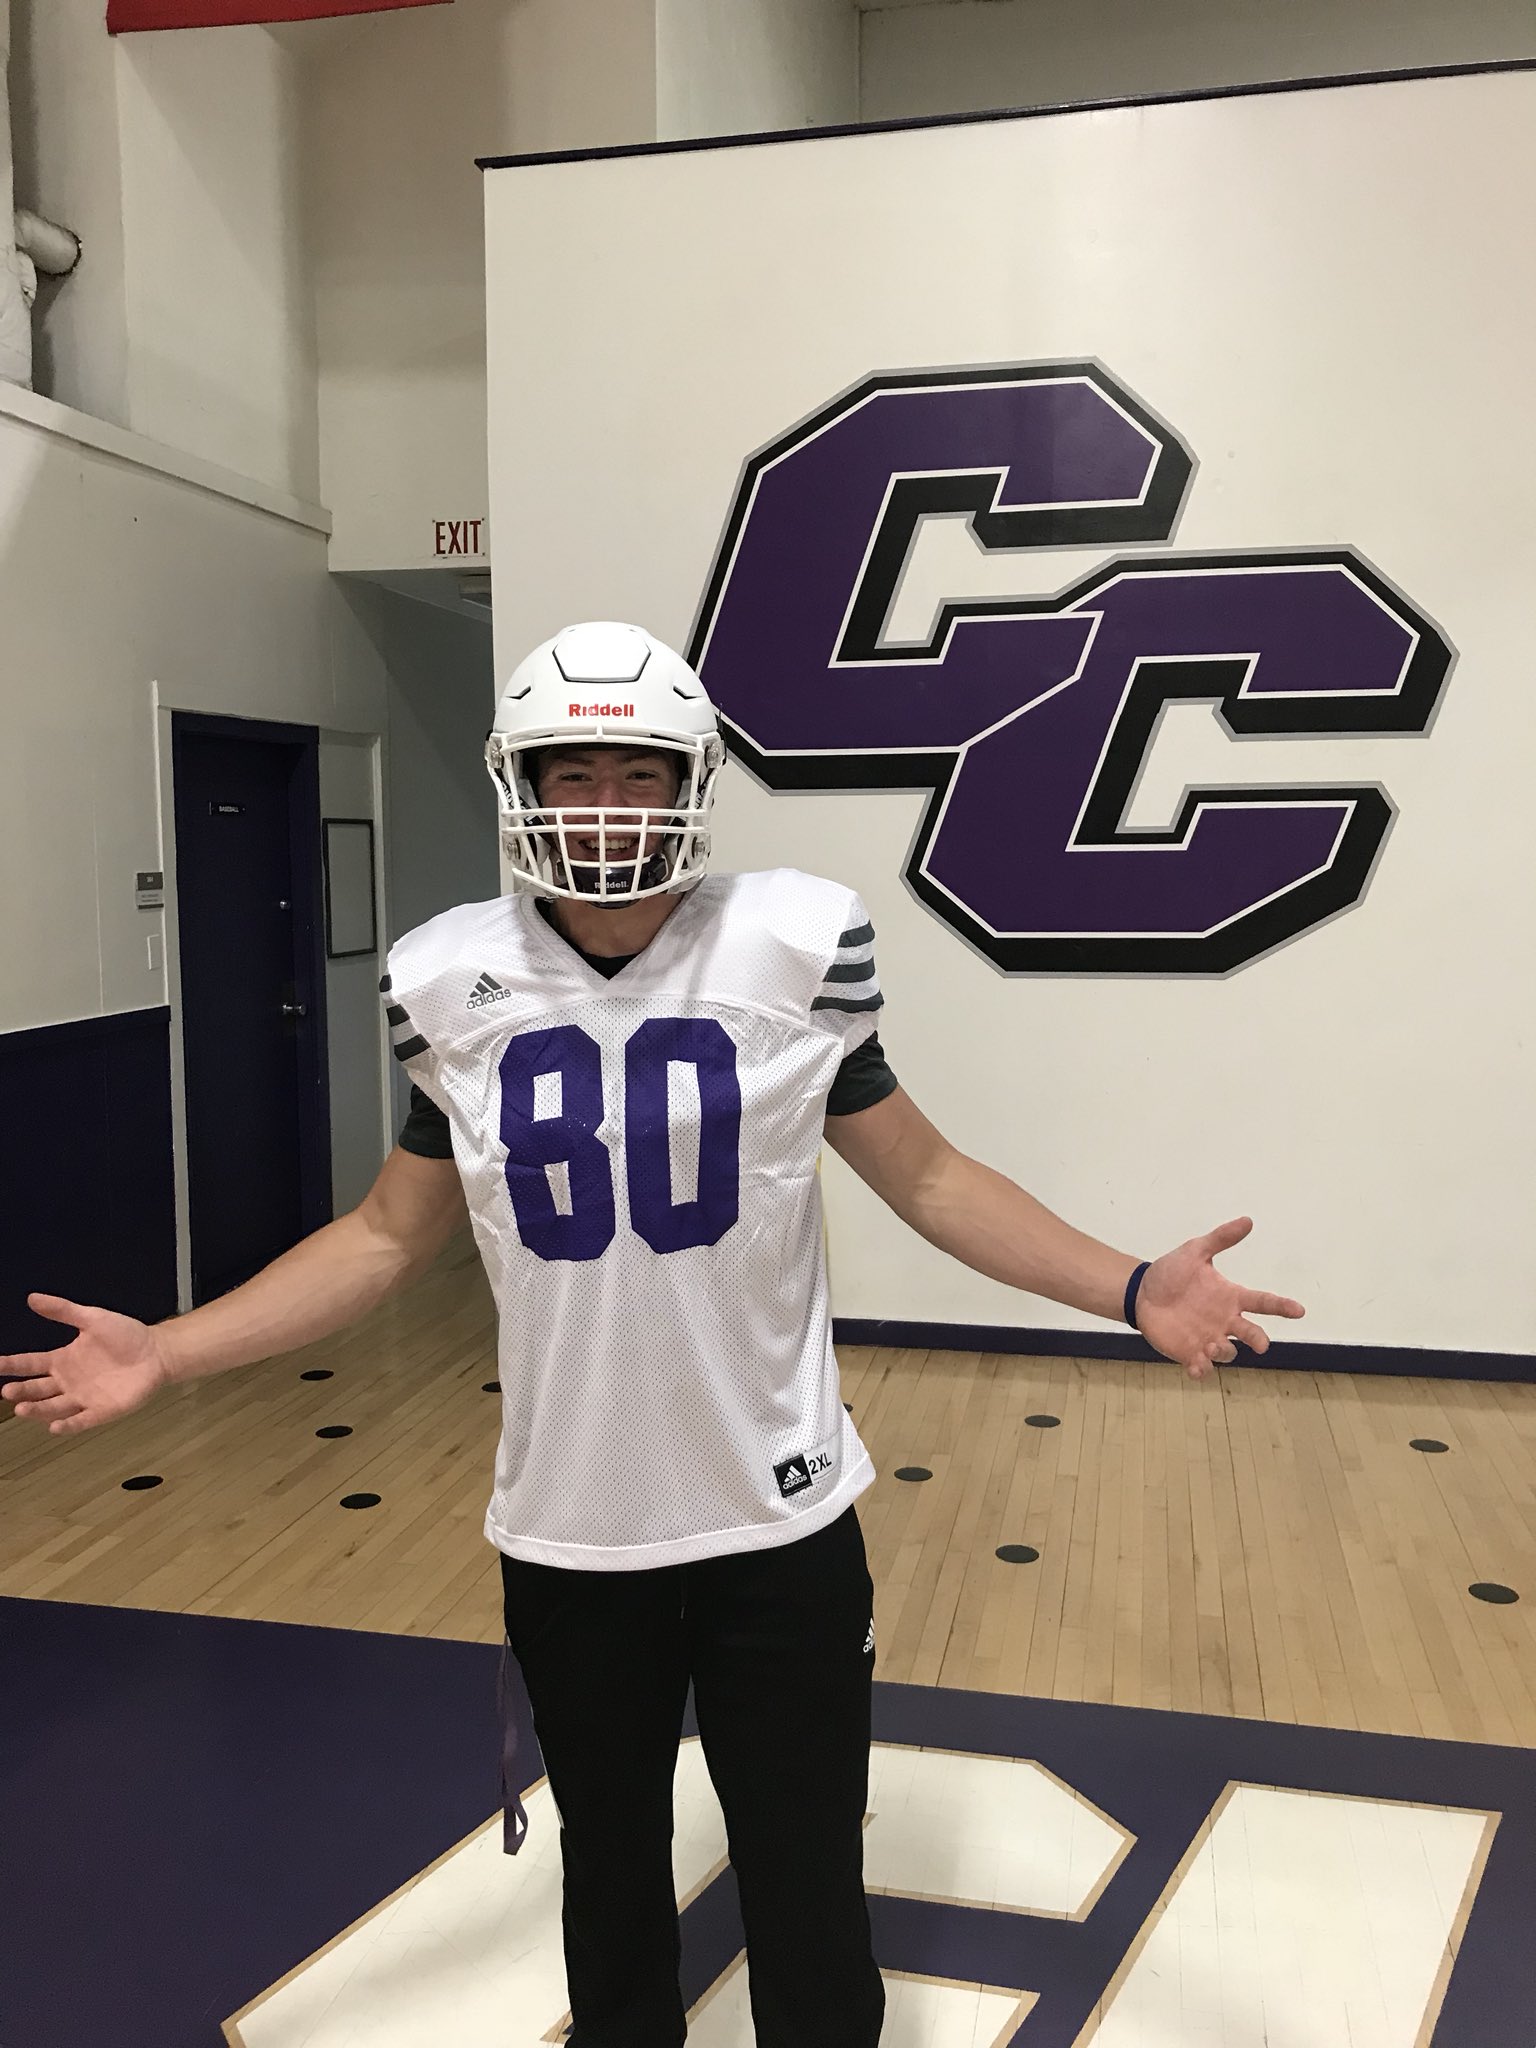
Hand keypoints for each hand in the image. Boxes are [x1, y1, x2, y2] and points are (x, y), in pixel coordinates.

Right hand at [0, 1294, 171, 1434]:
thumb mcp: (92, 1318)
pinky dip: (68, 1425)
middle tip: (7, 1391)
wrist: (157, 1351)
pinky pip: (82, 1421)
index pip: (31, 1364)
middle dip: (22, 1390)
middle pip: (38, 1389)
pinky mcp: (102, 1411)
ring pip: (54, 1407)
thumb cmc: (125, 1335)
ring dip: (37, 1410)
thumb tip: (32, 1298)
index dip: (12, 1364)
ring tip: (21, 1408)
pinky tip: (54, 1426)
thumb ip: (63, 1310)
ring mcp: (84, 1398)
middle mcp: (68, 1382)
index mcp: (63, 1360)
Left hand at [1135, 1219, 1303, 1380]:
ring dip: (1225, 1351)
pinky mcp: (1189, 1352)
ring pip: (1228, 1352)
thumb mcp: (1195, 1251)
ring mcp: (1208, 1338)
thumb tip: (1247, 1220)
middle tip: (1261, 1344)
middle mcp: (1225, 1320)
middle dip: (1259, 1340)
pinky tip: (1195, 1366)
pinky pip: (1202, 1367)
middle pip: (1251, 1333)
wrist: (1142, 1292)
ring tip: (1212, 1344)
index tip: (1299, 1310)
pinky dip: (1201, 1370)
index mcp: (1230, 1297)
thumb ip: (1220, 1239)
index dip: (1282, 1306)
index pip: (1263, 1302)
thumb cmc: (1172, 1272)